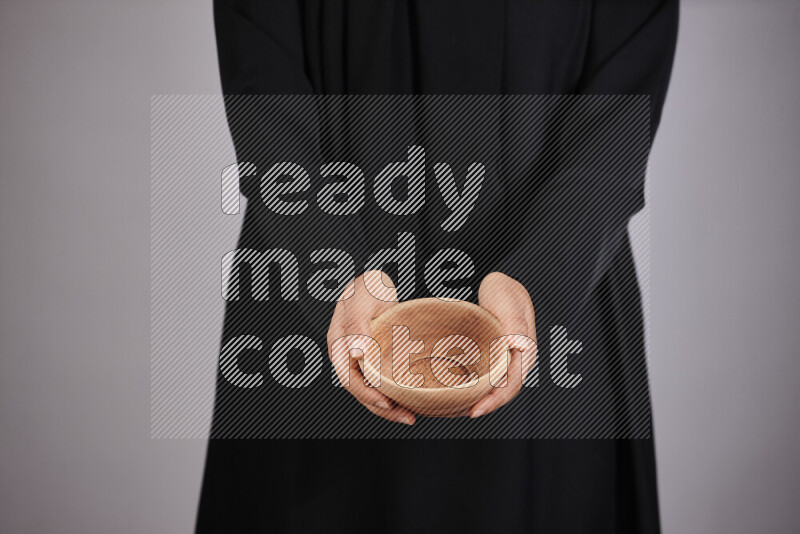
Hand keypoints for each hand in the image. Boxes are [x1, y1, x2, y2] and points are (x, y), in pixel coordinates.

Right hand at [326, 270, 415, 424]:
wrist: (377, 282)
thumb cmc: (368, 287)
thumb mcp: (362, 300)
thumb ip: (358, 325)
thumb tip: (357, 353)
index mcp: (339, 344)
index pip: (349, 378)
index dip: (366, 394)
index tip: (386, 402)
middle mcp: (348, 356)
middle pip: (361, 390)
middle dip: (382, 407)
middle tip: (407, 417)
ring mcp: (363, 359)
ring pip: (372, 389)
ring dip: (390, 405)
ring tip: (411, 416)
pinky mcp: (377, 359)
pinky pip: (383, 381)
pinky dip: (395, 392)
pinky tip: (411, 399)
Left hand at [469, 272, 535, 417]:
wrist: (498, 284)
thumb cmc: (504, 290)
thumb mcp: (507, 301)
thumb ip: (514, 323)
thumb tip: (518, 346)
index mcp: (525, 350)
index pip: (512, 384)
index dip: (495, 400)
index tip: (475, 410)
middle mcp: (517, 358)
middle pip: (504, 391)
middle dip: (485, 405)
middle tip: (462, 412)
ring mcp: (506, 358)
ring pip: (496, 386)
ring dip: (480, 398)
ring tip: (459, 408)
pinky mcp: (495, 356)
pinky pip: (488, 376)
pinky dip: (476, 386)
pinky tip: (460, 390)